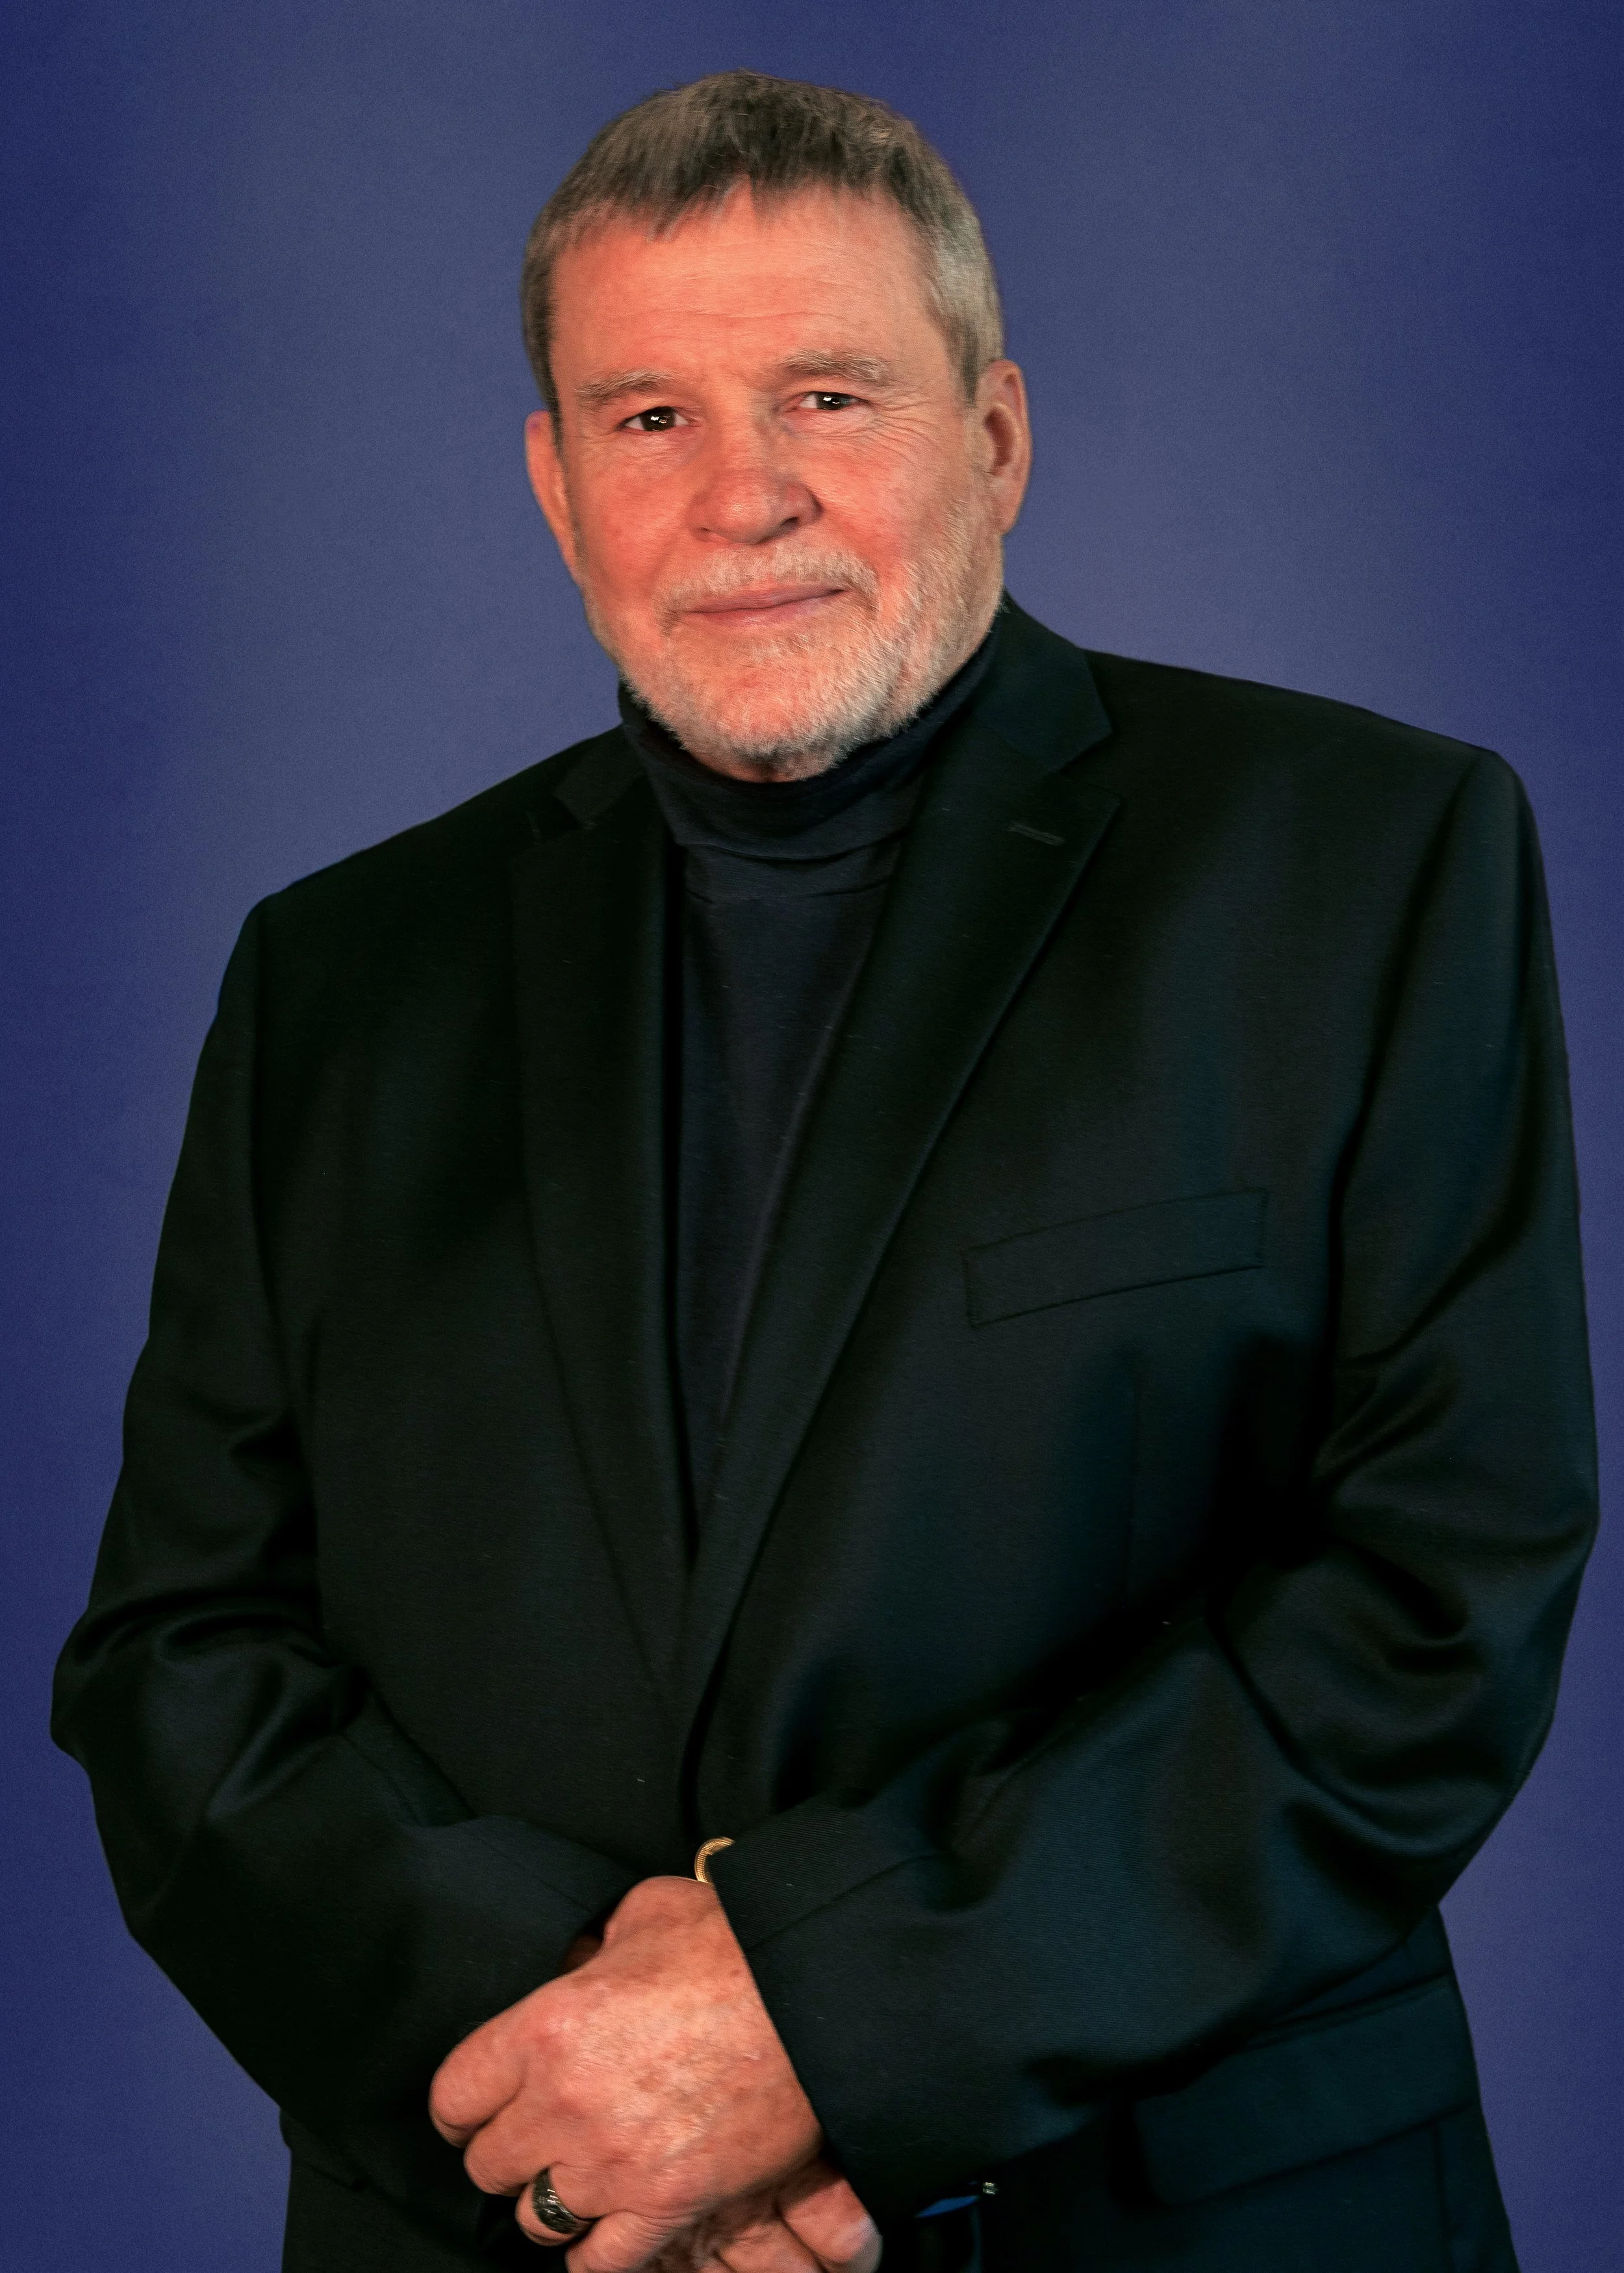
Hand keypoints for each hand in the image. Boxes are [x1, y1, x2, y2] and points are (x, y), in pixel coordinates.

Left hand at [429, 1876, 839, 2270]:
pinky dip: (597, 2251)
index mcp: (547, 2026)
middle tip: (538, 2137)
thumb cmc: (732, 1946)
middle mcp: (565, 2102)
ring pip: (535, 2219)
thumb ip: (593, 1947)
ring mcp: (614, 2162)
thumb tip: (577, 1965)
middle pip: (488, 2165)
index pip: (454, 2097)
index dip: (464, 2106)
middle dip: (508, 2151)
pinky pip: (599, 2262)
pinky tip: (608, 2226)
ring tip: (578, 2176)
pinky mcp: (666, 2204)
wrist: (814, 1997)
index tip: (478, 2109)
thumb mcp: (644, 1915)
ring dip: (553, 2200)